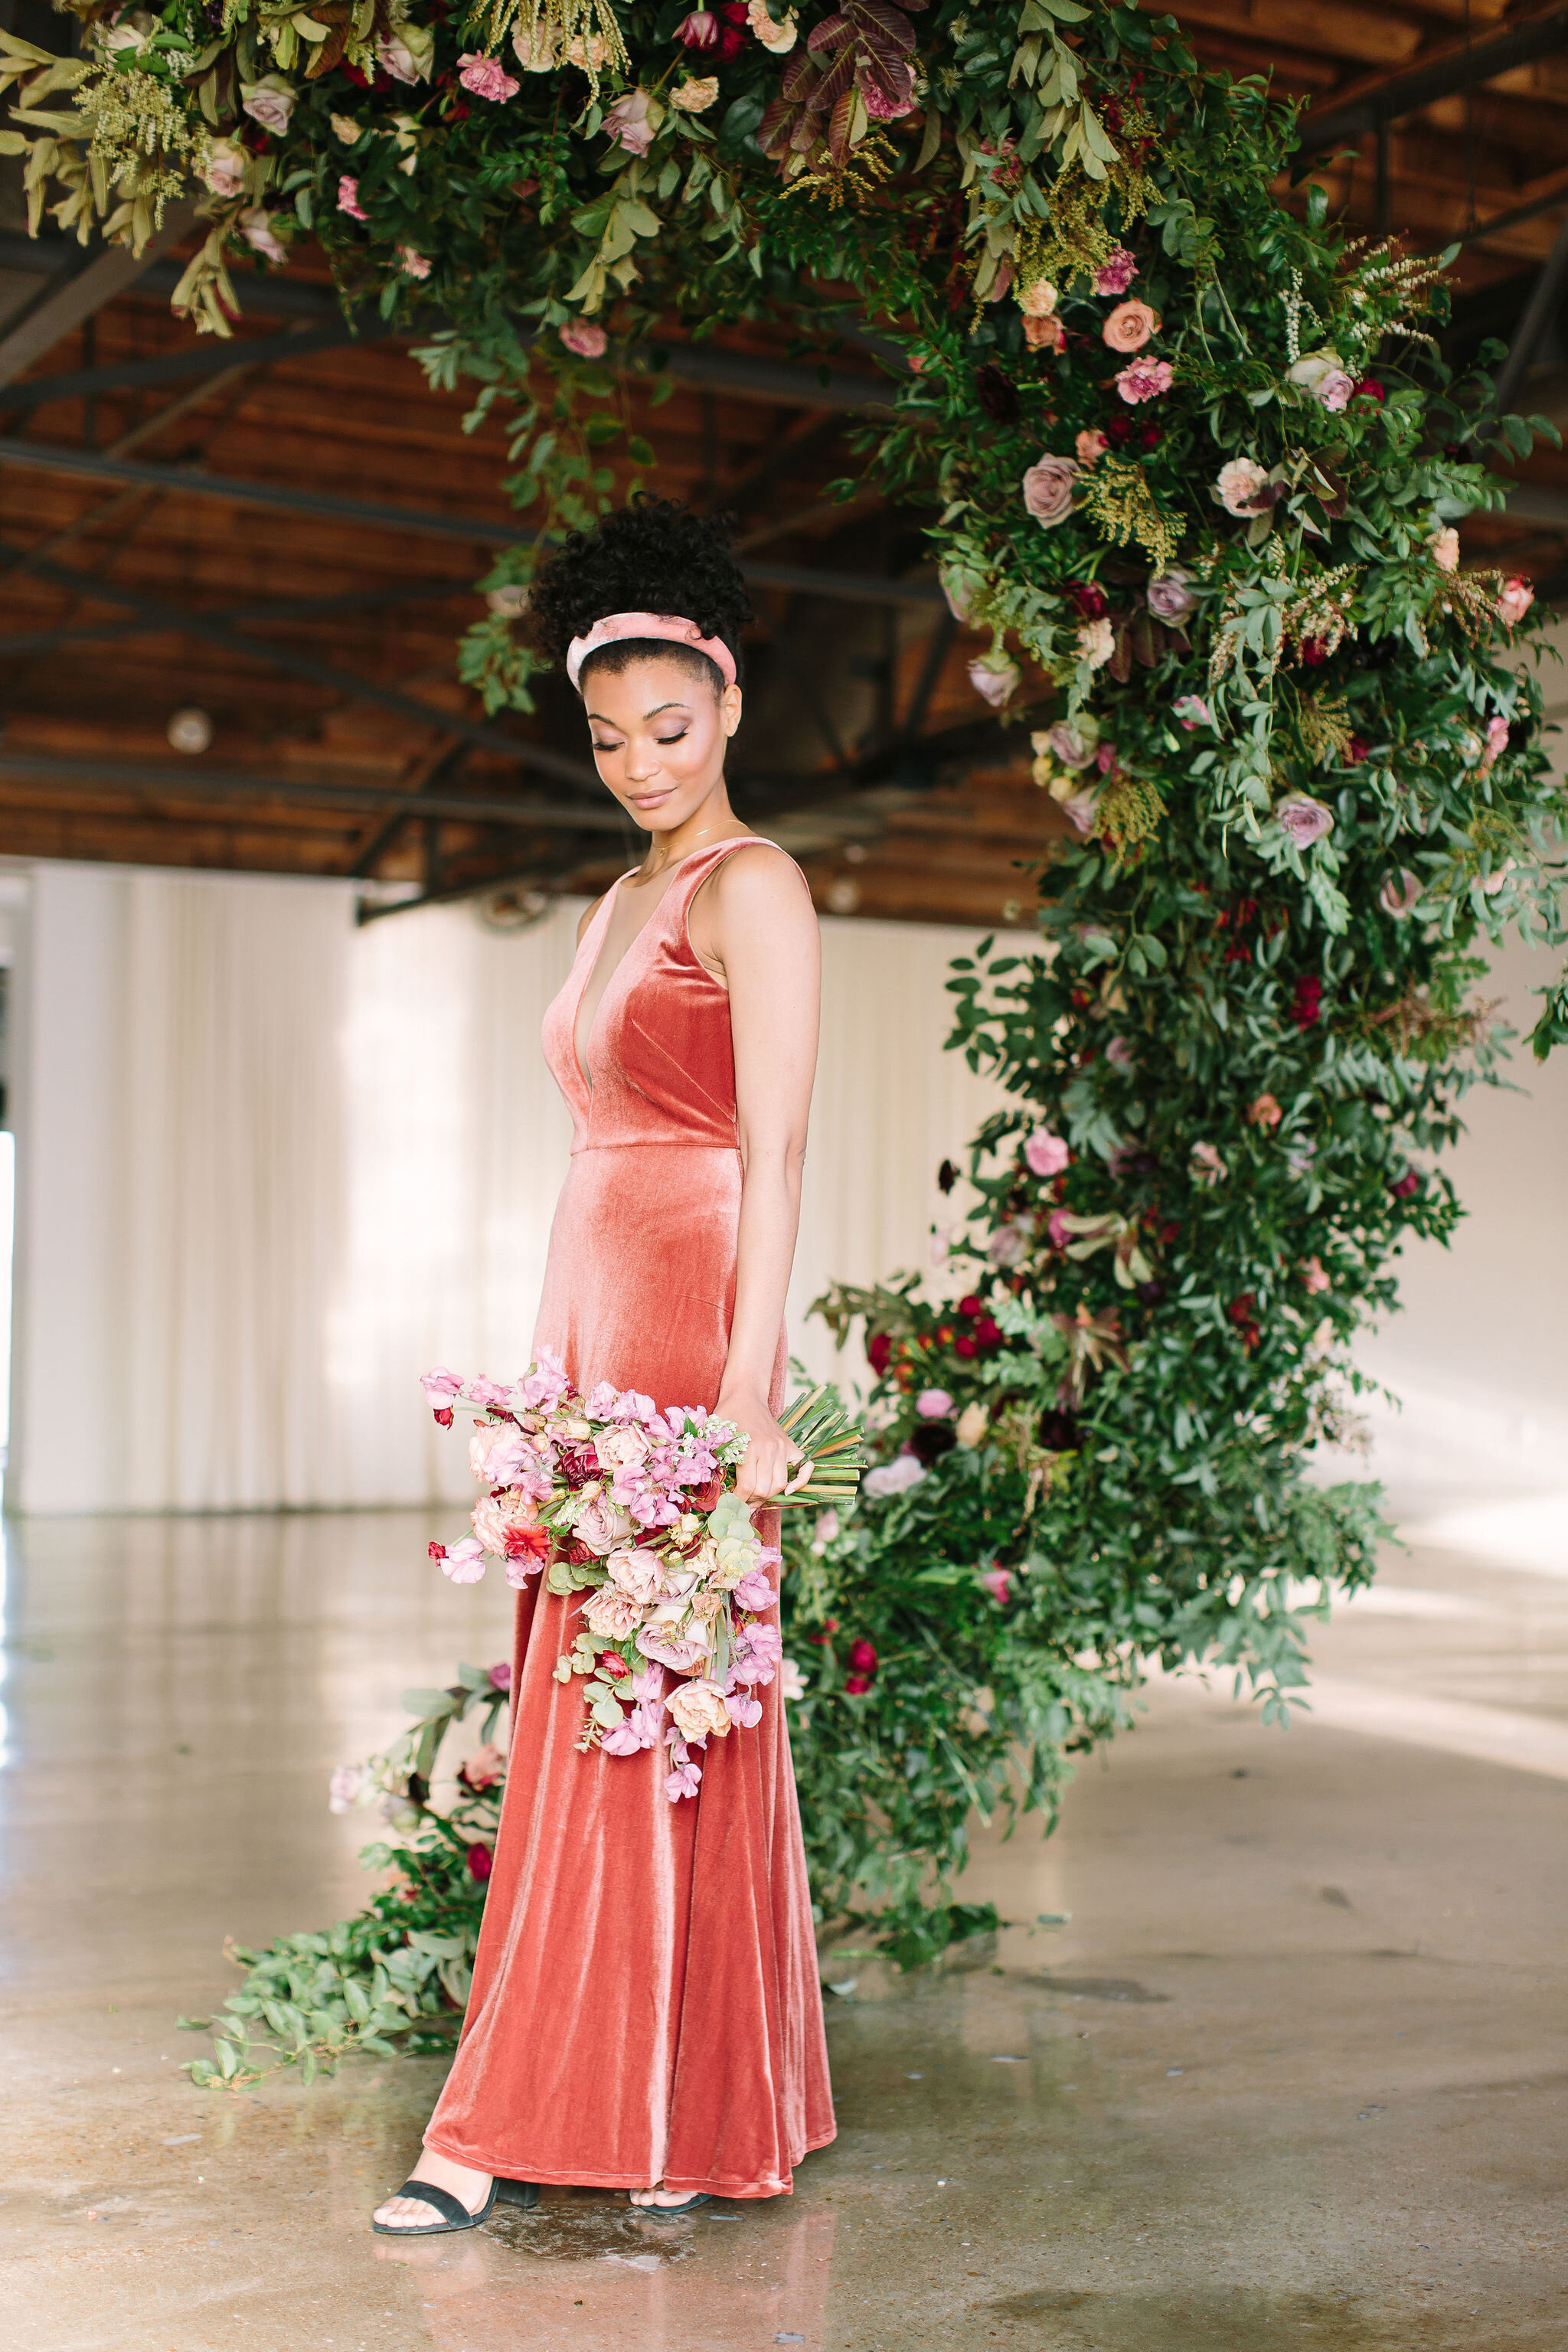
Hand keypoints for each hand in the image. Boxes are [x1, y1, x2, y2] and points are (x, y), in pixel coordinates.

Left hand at [715, 1386, 800, 1503]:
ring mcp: (783, 1447)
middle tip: (741, 1501)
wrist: (745, 1395)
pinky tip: (788, 1490)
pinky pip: (805, 1467)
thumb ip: (716, 1461)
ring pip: (780, 1483)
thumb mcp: (716, 1437)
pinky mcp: (790, 1445)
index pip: (748, 1486)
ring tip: (756, 1497)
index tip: (730, 1502)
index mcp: (749, 1448)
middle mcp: (769, 1449)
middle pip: (765, 1489)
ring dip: (768, 1495)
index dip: (738, 1499)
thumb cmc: (727, 1416)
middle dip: (751, 1500)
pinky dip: (801, 1481)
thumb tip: (716, 1490)